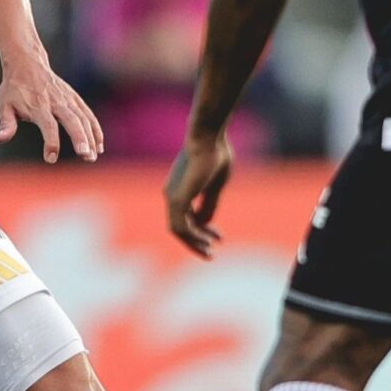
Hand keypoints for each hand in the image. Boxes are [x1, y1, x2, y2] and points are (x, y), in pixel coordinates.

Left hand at [0, 55, 101, 162]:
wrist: (27, 63)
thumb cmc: (14, 88)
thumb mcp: (5, 105)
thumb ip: (6, 124)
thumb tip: (0, 139)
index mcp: (38, 105)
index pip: (48, 125)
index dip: (51, 142)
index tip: (51, 158)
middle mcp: (56, 101)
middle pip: (72, 120)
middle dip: (80, 138)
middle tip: (85, 156)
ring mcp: (67, 99)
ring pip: (83, 118)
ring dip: (91, 137)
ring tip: (92, 157)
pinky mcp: (74, 98)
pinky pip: (88, 114)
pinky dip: (95, 129)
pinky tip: (98, 146)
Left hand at [164, 129, 232, 258]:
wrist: (208, 137)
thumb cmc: (214, 155)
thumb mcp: (214, 185)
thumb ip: (208, 204)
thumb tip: (205, 223)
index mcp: (179, 189)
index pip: (186, 218)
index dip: (202, 231)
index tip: (219, 237)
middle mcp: (171, 194)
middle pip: (179, 227)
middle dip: (196, 242)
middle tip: (211, 253)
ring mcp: (172, 196)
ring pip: (179, 230)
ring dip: (194, 243)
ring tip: (211, 251)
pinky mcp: (178, 197)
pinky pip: (182, 226)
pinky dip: (194, 236)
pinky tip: (208, 240)